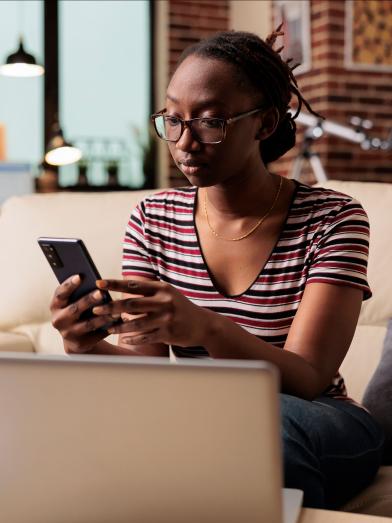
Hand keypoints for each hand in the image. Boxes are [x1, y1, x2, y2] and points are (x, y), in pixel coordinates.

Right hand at [50, 274, 116, 353]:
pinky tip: (118, 320)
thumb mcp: (73, 301)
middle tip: (101, 292)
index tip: (80, 276)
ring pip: (88, 324)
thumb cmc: (77, 310)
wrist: (76, 337)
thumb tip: (96, 281)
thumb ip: (79, 292)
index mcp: (55, 306)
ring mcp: (69, 333)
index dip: (69, 285)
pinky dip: (109, 327)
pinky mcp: (81, 342)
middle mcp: (59, 320)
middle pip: (75, 309)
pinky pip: (97, 334)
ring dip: (103, 316)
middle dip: (88, 300)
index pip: (60, 294)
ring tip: (115, 310)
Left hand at [93, 279, 211, 347]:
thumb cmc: (180, 308)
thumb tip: (121, 294)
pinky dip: (133, 338)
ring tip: (106, 327)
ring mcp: (166, 318)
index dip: (114, 284)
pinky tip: (124, 338)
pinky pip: (145, 337)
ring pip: (135, 323)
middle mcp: (164, 301)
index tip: (98, 283)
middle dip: (110, 307)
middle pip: (131, 304)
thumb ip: (147, 293)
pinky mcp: (168, 333)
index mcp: (162, 288)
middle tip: (95, 310)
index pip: (134, 284)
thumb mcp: (167, 294)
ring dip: (118, 326)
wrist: (203, 324)